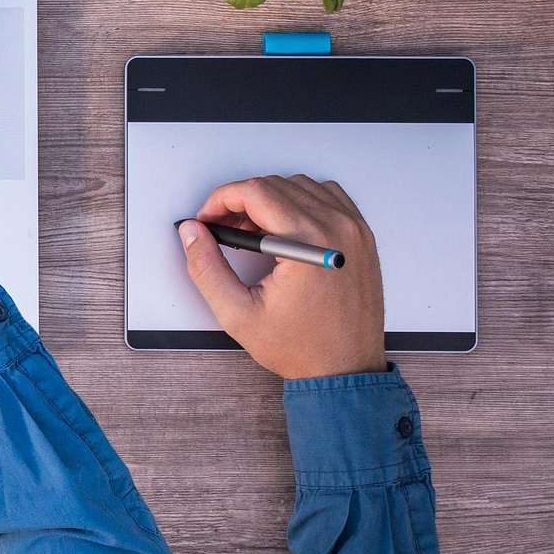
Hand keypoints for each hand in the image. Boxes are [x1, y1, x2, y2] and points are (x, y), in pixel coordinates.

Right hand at [178, 175, 386, 379]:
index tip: (208, 218)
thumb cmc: (302, 348)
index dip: (221, 200)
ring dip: (270, 198)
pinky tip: (286, 226)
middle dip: (240, 201)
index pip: (255, 191)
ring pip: (300, 184)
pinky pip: (329, 195)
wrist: (345, 369)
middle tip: (225, 229)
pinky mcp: (362, 236)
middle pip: (275, 184)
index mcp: (308, 242)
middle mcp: (337, 228)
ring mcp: (354, 230)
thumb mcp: (237, 313)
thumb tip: (192, 233)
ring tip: (255, 232)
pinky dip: (301, 201)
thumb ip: (206, 267)